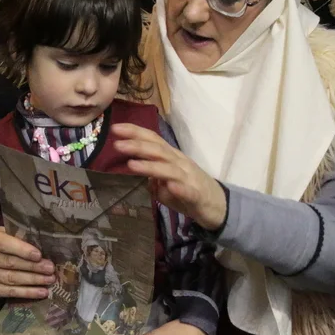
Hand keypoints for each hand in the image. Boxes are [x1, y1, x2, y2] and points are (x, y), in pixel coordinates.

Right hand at [0, 226, 54, 299]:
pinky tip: (41, 292)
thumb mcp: (8, 233)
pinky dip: (27, 293)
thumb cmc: (4, 241)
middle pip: (10, 263)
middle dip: (33, 267)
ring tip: (49, 280)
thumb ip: (21, 237)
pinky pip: (10, 292)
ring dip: (33, 280)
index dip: (22, 250)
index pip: (3, 244)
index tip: (38, 255)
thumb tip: (46, 245)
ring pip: (11, 279)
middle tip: (50, 269)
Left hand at [111, 123, 227, 230]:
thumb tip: (139, 172)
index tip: (116, 129)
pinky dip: (178, 188)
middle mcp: (180, 163)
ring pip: (169, 169)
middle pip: (158, 150)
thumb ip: (152, 176)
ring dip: (150, 166)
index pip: (153, 140)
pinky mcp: (197, 195)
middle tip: (117, 144)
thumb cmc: (189, 191)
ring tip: (132, 164)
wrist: (219, 206)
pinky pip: (187, 191)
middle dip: (138, 146)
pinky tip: (168, 186)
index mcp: (172, 157)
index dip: (135, 133)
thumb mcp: (167, 182)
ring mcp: (189, 178)